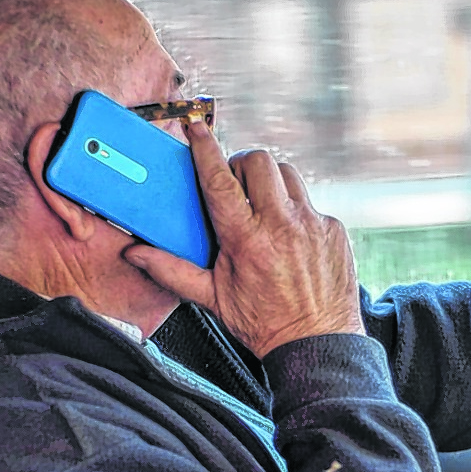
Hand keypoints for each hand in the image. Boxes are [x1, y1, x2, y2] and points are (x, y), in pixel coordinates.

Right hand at [124, 119, 364, 358]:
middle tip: (235, 184)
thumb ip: (173, 271)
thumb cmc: (264, 324)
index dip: (205, 148)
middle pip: (259, 161)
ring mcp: (313, 225)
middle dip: (241, 164)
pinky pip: (311, 203)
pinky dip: (296, 212)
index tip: (196, 127)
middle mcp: (282, 226)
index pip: (220, 180)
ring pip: (288, 174)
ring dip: (270, 182)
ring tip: (262, 206)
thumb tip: (136, 254)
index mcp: (247, 240)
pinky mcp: (334, 229)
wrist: (317, 343)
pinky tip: (290, 237)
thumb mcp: (213, 299)